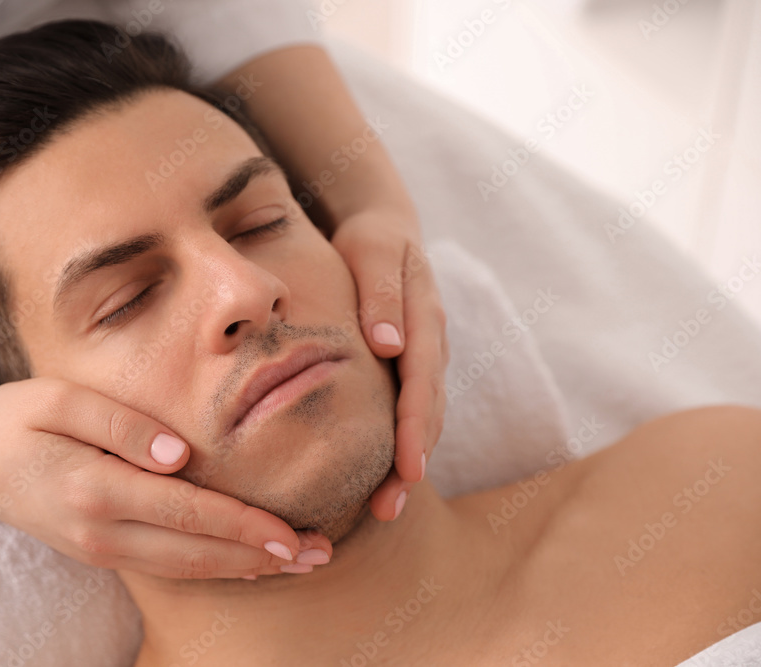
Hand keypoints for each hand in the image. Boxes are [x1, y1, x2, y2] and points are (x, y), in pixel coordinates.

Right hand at [0, 378, 332, 577]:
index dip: (245, 527)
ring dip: (244, 568)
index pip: (189, 513)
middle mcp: (102, 531)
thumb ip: (123, 425)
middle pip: (197, 552)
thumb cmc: (15, 417)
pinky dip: (212, 567)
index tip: (294, 535)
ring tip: (296, 563)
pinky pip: (167, 567)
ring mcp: (99, 549)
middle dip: (262, 556)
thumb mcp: (61, 400)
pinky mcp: (100, 551)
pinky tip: (243, 562)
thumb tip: (181, 456)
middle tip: (320, 556)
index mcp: (96, 489)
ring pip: (186, 569)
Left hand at [329, 208, 449, 520]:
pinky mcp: (410, 366)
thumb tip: (388, 346)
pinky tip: (380, 474)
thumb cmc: (371, 240)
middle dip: (412, 462)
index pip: (421, 383)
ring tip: (384, 506)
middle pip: (428, 413)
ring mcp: (424, 358)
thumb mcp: (373, 251)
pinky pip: (410, 410)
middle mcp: (430, 346)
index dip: (415, 428)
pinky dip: (401, 444)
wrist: (384, 228)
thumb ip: (381, 295)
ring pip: (424, 419)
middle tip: (388, 507)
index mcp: (424, 320)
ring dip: (408, 463)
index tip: (407, 468)